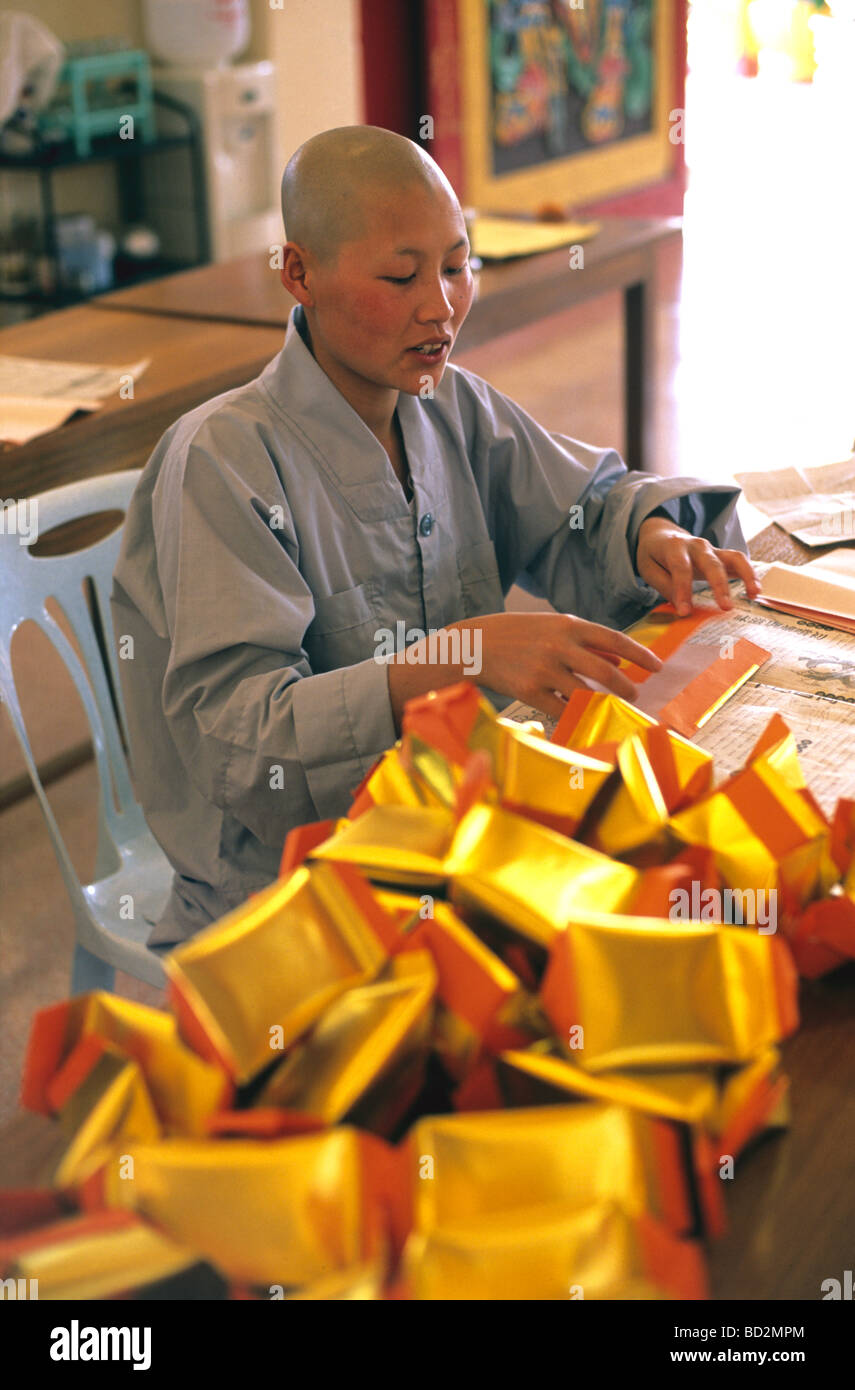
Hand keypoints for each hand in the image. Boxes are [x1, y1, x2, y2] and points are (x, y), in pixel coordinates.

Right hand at [463, 611, 662, 720]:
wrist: (474, 645)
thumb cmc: (516, 634)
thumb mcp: (551, 628)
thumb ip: (585, 643)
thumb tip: (616, 662)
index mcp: (568, 625)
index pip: (614, 640)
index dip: (639, 654)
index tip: (657, 666)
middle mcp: (559, 646)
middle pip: (605, 672)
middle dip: (627, 687)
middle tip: (636, 695)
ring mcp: (545, 670)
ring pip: (586, 694)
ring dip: (605, 704)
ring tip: (612, 709)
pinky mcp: (531, 692)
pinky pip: (563, 709)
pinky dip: (577, 716)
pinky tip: (585, 718)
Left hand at [636, 516, 760, 615]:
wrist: (662, 535)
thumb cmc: (654, 555)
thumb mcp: (649, 569)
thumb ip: (664, 585)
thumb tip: (680, 606)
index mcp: (674, 547)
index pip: (680, 568)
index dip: (683, 590)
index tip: (685, 612)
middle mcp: (697, 545)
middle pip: (711, 563)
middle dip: (719, 585)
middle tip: (726, 607)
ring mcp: (713, 549)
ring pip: (733, 558)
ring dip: (746, 575)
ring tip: (754, 594)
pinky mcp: (722, 556)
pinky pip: (740, 562)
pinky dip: (750, 575)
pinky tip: (755, 592)